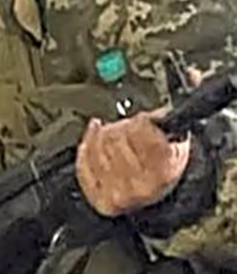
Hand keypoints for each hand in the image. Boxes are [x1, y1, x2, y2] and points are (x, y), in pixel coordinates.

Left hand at [75, 71, 200, 216]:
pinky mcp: (99, 198)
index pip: (141, 131)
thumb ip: (176, 107)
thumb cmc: (166, 161)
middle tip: (128, 130)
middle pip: (114, 137)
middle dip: (122, 128)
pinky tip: (93, 136)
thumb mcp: (177, 134)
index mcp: (165, 169)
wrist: (161, 193)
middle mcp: (142, 187)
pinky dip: (86, 145)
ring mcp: (119, 195)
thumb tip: (191, 75)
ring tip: (115, 137)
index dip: (141, 121)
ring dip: (104, 137)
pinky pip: (82, 163)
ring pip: (96, 148)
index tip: (144, 121)